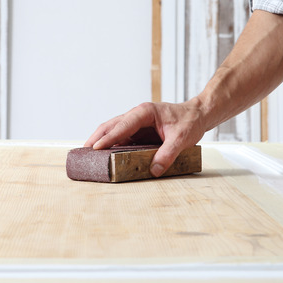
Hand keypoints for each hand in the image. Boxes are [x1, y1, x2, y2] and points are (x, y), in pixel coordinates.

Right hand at [85, 100, 208, 176]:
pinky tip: (106, 154)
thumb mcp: (181, 139)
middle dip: (97, 138)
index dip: (109, 138)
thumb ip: (167, 154)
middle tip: (84, 151)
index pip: (122, 125)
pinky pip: (122, 137)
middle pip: (111, 125)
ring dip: (101, 141)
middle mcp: (137, 115)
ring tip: (88, 154)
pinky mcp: (139, 130)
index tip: (96, 148)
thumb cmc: (190, 121)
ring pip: (114, 130)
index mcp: (144, 112)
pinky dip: (112, 145)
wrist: (198, 114)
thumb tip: (154, 170)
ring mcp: (137, 123)